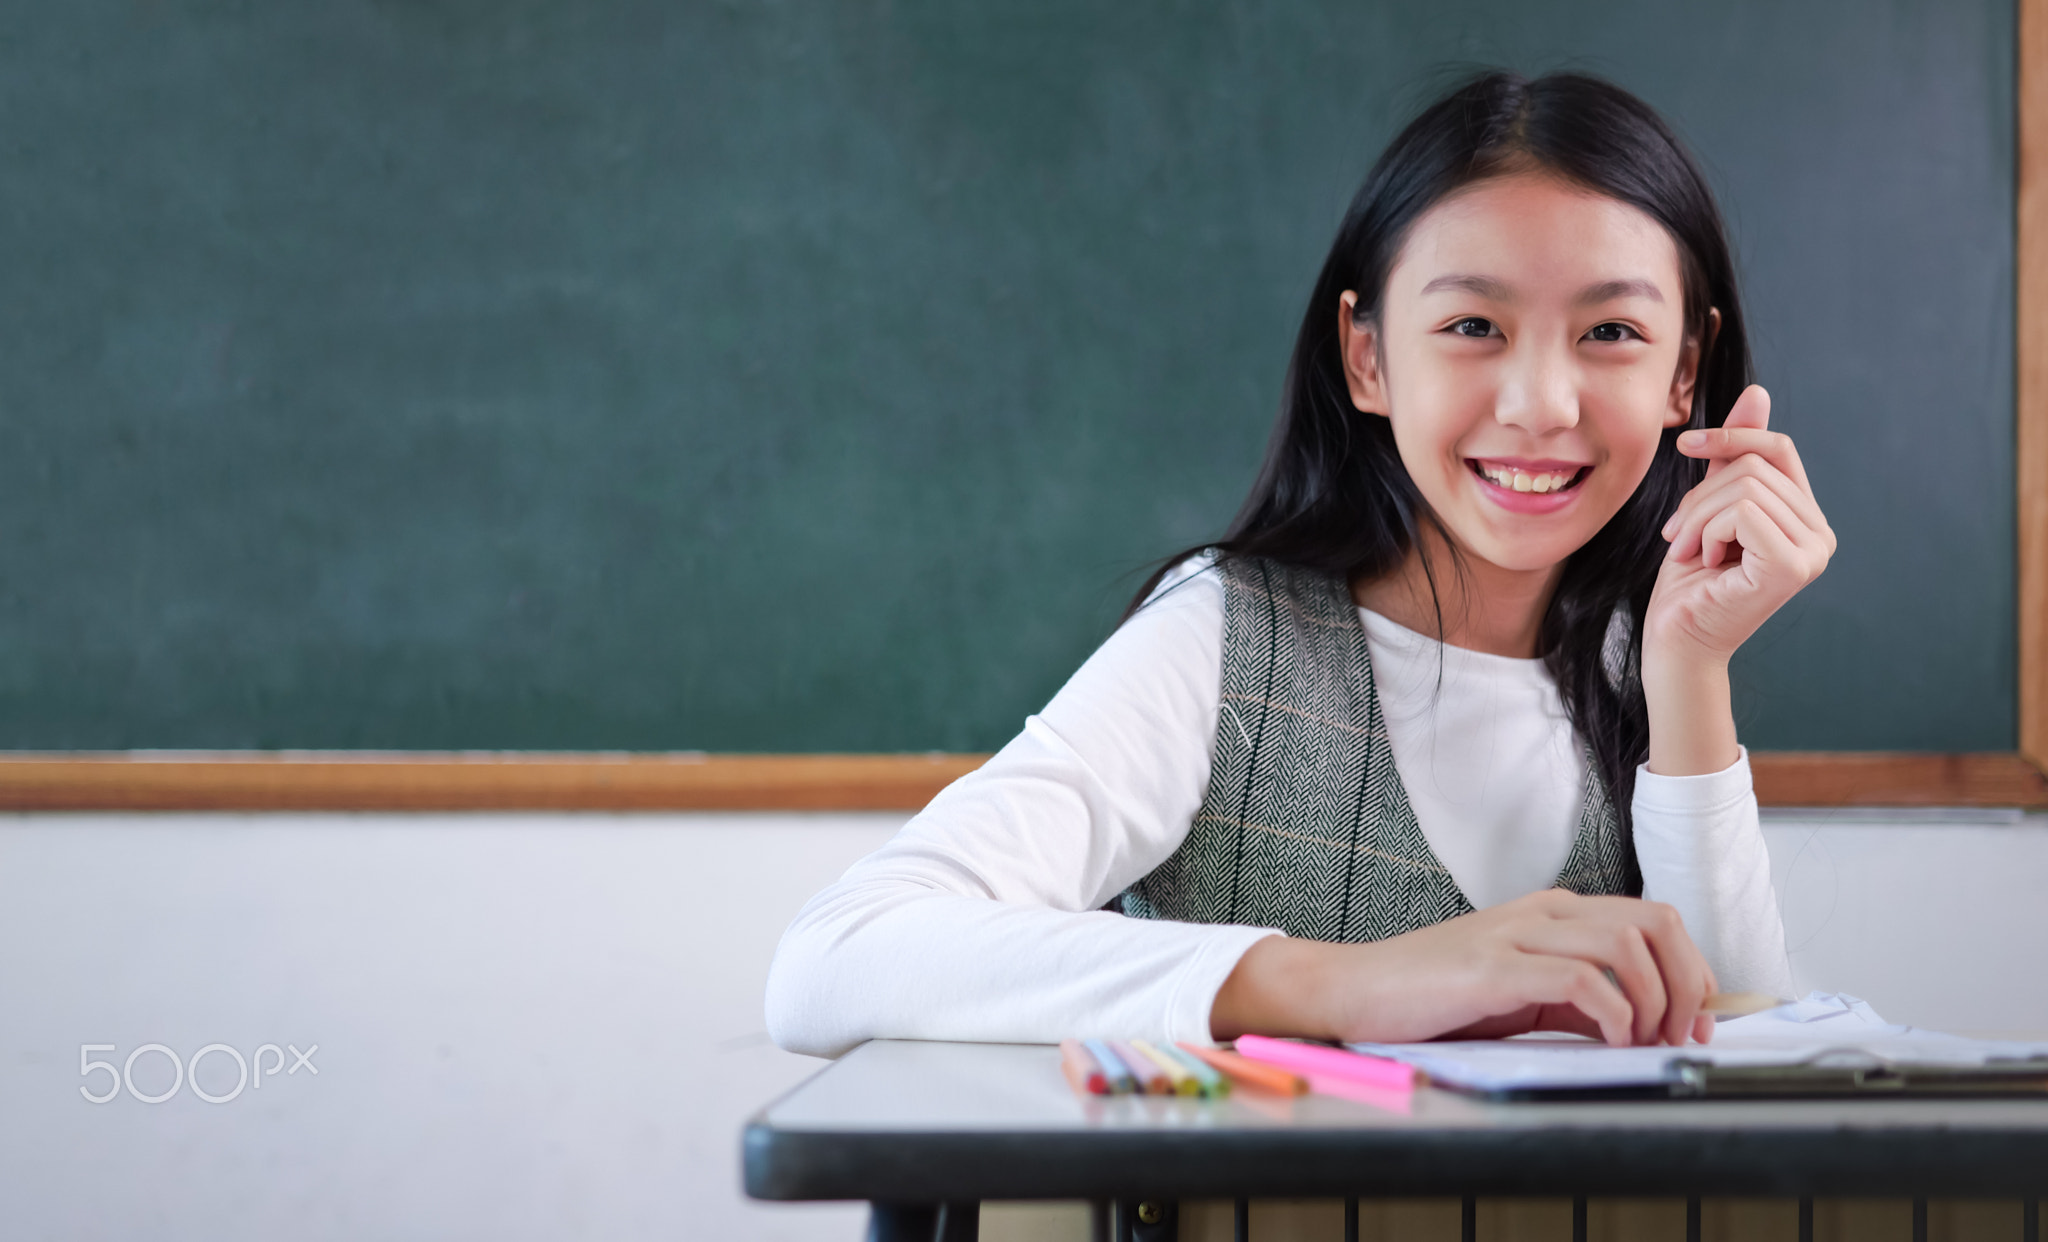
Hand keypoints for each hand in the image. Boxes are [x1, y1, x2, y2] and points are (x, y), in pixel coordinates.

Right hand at [1212, 889, 1718, 1046]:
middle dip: (1688, 982)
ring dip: (1655, 999)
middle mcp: (1543, 912)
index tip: (1696, 1023)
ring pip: (1626, 942)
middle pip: (1655, 920)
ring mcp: (1517, 934)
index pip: (1654, 918)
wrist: (1356, 990)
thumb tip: (1642, 1027)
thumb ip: (1577, 1001)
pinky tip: (1609, 1041)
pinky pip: (1579, 978)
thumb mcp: (1520, 995)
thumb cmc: (1434, 996)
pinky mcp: (1494, 968)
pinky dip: (1612, 1013)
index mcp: (1553, 912)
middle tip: (1683, 1035)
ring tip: (1647, 1041)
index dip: (1692, 970)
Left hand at [1646, 385, 1835, 668]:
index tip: (1685, 443)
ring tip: (1688, 552)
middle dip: (1701, 495)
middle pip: (1755, 467)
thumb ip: (1732, 457)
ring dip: (1698, 516)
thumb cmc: (1689, 581)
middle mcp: (1820, 535)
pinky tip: (1706, 564)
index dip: (1732, 437)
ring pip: (1745, 487)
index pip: (1778, 449)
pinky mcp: (1793, 566)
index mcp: (1805, 518)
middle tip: (1678, 534)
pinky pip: (1743, 512)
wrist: (1675, 641)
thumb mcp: (1708, 506)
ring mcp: (1813, 552)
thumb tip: (1757, 392)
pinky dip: (1709, 531)